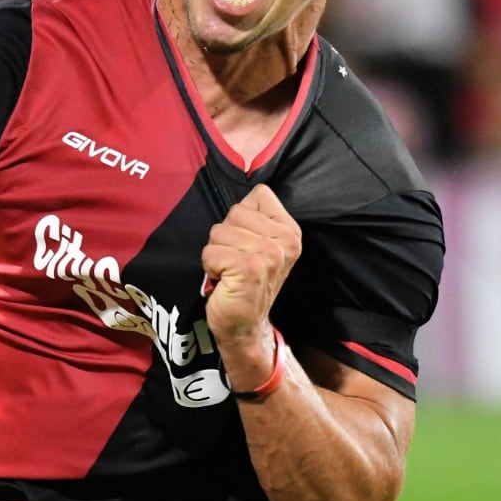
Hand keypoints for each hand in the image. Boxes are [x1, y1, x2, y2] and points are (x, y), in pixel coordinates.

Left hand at [202, 184, 300, 372]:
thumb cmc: (244, 281)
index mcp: (291, 230)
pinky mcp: (249, 269)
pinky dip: (210, 267)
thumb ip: (255, 216)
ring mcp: (270, 255)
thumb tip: (242, 175)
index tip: (247, 243)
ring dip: (216, 253)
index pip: (257, 194)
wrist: (244, 325)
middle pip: (234, 212)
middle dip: (225, 237)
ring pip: (219, 232)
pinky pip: (212, 252)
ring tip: (229, 272)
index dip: (241, 217)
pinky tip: (223, 281)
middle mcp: (286, 241)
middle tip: (235, 262)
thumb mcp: (259, 244)